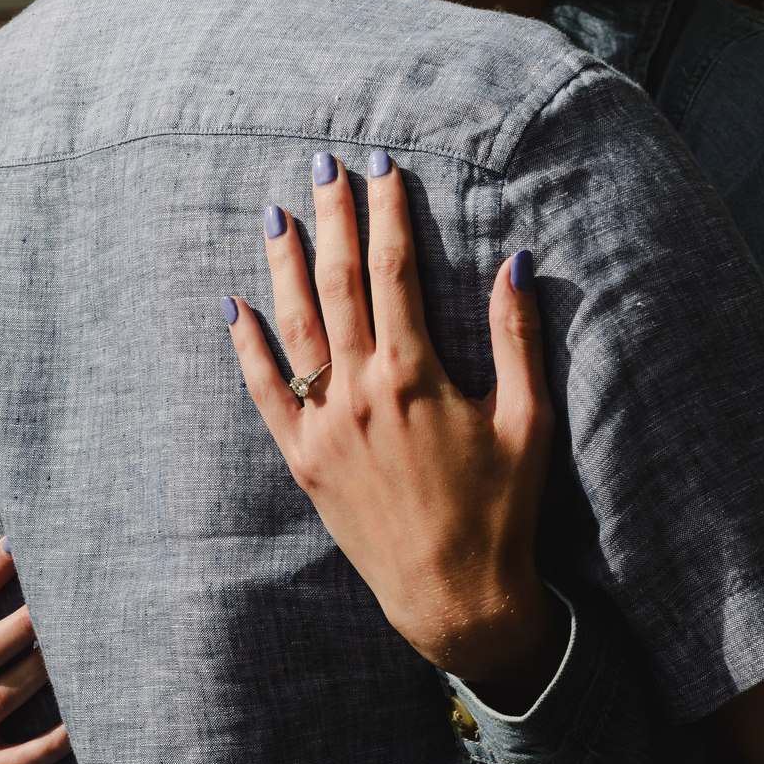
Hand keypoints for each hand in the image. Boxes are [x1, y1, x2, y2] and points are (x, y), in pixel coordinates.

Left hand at [222, 149, 563, 692]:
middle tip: (324, 167)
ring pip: (294, 325)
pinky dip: (246, 346)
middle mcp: (360, 390)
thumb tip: (514, 262)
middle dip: (332, 219)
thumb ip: (517, 338)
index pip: (395, 270)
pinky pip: (264, 391)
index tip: (381, 168)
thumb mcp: (528, 421)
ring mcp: (324, 424)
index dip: (387, 212)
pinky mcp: (303, 458)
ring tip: (278, 215)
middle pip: (339, 282)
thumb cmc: (500, 510)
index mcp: (416, 374)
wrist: (453, 596)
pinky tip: (235, 307)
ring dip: (284, 265)